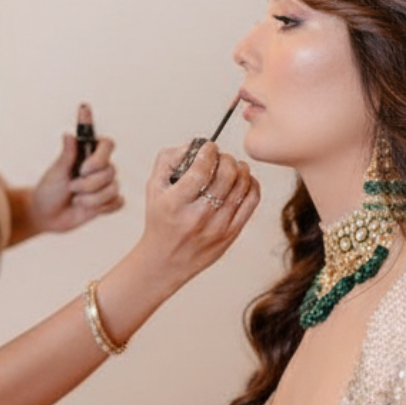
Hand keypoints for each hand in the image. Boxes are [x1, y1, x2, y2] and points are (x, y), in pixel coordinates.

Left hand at [29, 131, 125, 233]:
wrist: (48, 216)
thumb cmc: (50, 190)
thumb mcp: (57, 172)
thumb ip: (67, 154)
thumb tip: (68, 135)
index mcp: (88, 153)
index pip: (107, 144)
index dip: (100, 156)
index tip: (84, 168)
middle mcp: (100, 167)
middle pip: (110, 171)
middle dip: (88, 184)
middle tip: (71, 187)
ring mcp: (106, 184)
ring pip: (113, 189)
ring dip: (92, 199)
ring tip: (76, 200)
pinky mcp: (109, 201)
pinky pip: (118, 202)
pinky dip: (102, 208)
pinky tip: (88, 208)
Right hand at [131, 141, 260, 289]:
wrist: (166, 260)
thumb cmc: (160, 219)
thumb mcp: (153, 188)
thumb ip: (168, 159)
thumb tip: (194, 144)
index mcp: (174, 204)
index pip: (200, 170)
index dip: (209, 151)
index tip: (209, 147)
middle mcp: (197, 217)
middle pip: (226, 175)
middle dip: (226, 158)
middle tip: (221, 157)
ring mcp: (217, 227)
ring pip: (242, 186)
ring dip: (240, 168)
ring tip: (232, 166)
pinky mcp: (231, 234)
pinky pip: (251, 202)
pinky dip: (251, 184)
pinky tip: (243, 180)